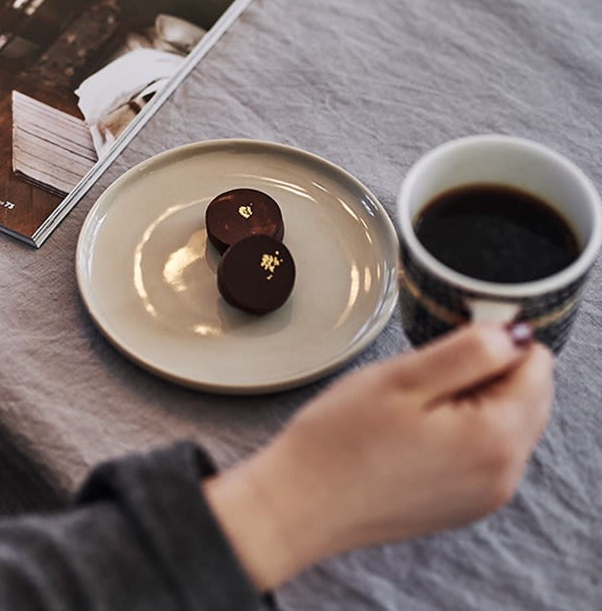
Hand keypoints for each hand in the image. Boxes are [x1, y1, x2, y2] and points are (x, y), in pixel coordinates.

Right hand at [204, 323, 552, 591]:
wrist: (301, 503)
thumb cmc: (340, 439)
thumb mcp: (405, 376)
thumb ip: (471, 350)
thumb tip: (514, 334)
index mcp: (495, 438)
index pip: (536, 362)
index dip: (495, 338)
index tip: (449, 342)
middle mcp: (504, 473)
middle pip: (530, 392)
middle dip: (492, 369)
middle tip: (430, 370)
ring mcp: (488, 493)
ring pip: (511, 418)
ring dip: (478, 396)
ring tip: (420, 399)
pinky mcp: (468, 502)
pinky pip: (491, 448)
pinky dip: (468, 425)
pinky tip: (420, 425)